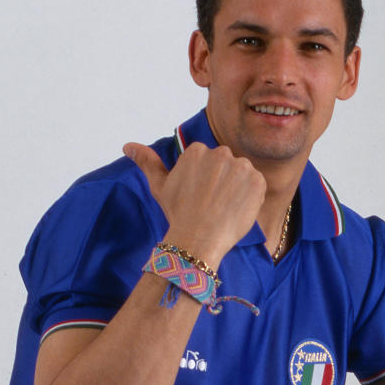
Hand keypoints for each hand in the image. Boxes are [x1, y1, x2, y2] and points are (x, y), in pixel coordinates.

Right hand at [123, 140, 264, 269]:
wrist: (198, 240)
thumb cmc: (179, 214)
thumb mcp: (160, 186)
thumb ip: (147, 162)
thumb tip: (127, 145)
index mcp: (197, 150)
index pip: (208, 161)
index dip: (205, 181)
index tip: (200, 197)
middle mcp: (220, 152)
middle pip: (226, 166)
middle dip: (222, 182)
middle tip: (212, 205)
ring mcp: (241, 166)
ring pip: (242, 175)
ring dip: (237, 189)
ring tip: (224, 208)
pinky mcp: (257, 180)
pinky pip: (257, 186)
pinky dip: (251, 198)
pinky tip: (236, 210)